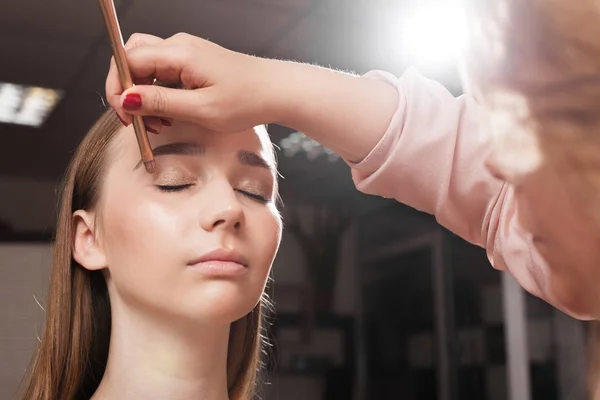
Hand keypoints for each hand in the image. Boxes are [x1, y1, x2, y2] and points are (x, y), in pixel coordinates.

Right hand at [106, 32, 397, 161]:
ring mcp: (186, 53)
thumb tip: (125, 99)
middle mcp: (179, 46)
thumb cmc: (247, 100)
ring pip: (146, 68)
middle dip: (127, 91)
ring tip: (159, 124)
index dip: (118, 89)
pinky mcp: (193, 64)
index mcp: (179, 52)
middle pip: (132, 59)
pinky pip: (164, 75)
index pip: (127, 61)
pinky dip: (159, 95)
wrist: (277, 91)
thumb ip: (160, 103)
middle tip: (137, 122)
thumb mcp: (201, 109)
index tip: (124, 117)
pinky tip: (170, 116)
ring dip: (144, 96)